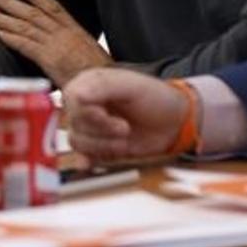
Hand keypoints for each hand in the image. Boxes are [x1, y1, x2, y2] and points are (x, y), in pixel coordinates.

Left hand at [0, 0, 111, 86]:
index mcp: (74, 30)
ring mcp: (55, 44)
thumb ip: (72, 53)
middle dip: (7, 1)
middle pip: (30, 12)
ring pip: (22, 24)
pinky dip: (7, 35)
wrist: (110, 87)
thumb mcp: (88, 57)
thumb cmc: (101, 77)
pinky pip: (23, 43)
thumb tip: (62, 57)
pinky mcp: (49, 58)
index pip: (50, 5)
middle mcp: (63, 32)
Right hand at [65, 68, 187, 161]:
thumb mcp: (131, 86)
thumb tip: (76, 95)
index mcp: (89, 84)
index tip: (106, 115)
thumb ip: (102, 87)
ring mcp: (91, 127)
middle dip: (102, 129)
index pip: (72, 98)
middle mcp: (86, 105)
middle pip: (75, 122)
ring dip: (102, 145)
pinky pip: (81, 155)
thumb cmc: (155, 97)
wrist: (174, 122)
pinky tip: (90, 162)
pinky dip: (85, 160)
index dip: (87, 111)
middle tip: (125, 128)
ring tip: (124, 141)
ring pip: (77, 141)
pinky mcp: (98, 146)